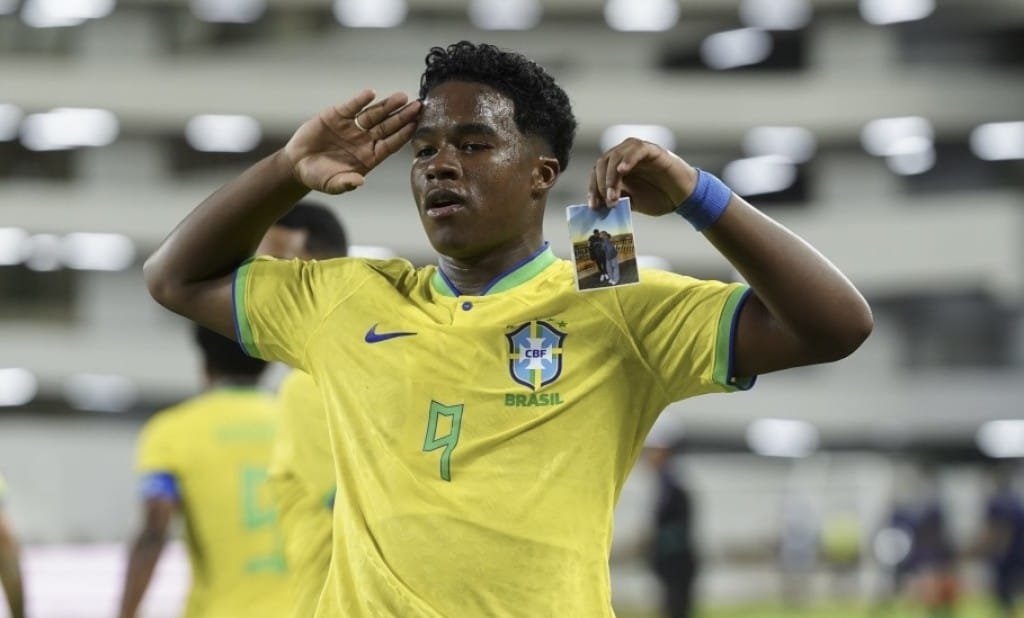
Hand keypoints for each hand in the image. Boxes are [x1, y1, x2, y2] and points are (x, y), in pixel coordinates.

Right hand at [283, 89, 420, 193]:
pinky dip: (360, 100)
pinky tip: (371, 93)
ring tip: (402, 96)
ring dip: (387, 105)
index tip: (415, 125)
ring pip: (374, 114)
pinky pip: (352, 106)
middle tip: (418, 105)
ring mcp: (352, 126)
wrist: (298, 164)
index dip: (403, 134)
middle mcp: (365, 139)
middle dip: (402, 116)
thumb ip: (346, 183)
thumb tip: (359, 182)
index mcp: (370, 156)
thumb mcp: (332, 184)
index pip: (391, 144)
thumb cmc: (319, 177)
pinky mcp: (337, 115)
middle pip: (388, 126)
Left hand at [587, 138, 698, 215]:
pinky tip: (622, 171)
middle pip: (603, 162)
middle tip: (607, 202)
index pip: (597, 172)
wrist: (684, 198)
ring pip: (616, 155)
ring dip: (611, 176)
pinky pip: (637, 149)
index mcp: (617, 168)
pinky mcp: (653, 150)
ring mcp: (638, 152)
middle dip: (601, 184)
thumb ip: (618, 198)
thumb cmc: (659, 198)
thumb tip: (599, 203)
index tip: (594, 206)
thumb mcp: (633, 202)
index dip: (593, 188)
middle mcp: (625, 156)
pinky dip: (628, 158)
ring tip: (613, 195)